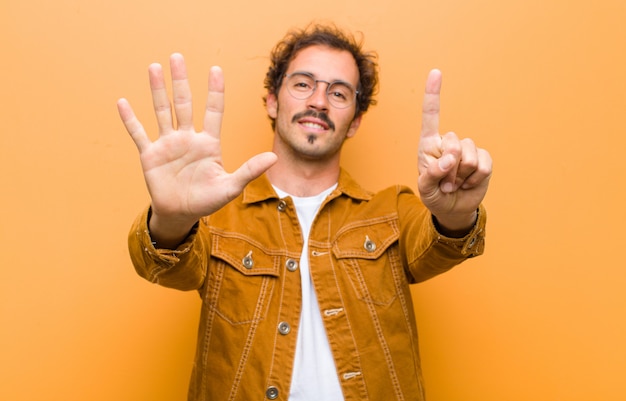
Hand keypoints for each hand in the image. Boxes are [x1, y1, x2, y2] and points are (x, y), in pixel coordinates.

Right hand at [117, 53, 276, 244]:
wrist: (181, 214)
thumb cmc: (207, 200)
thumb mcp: (230, 186)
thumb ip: (249, 170)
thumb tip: (273, 158)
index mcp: (208, 143)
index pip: (213, 111)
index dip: (214, 91)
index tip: (215, 70)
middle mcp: (188, 138)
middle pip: (184, 103)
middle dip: (180, 81)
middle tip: (177, 56)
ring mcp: (168, 144)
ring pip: (162, 111)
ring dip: (157, 90)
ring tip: (154, 67)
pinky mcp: (150, 155)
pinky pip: (139, 134)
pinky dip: (130, 120)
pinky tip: (123, 102)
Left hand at [417, 69, 491, 233]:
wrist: (452, 208)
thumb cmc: (434, 195)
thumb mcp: (425, 188)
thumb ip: (431, 174)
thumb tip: (449, 160)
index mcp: (429, 144)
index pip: (431, 115)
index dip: (433, 94)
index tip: (435, 72)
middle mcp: (448, 143)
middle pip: (454, 143)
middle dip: (449, 169)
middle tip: (444, 183)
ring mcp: (467, 150)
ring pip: (469, 156)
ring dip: (461, 176)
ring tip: (454, 184)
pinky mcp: (483, 160)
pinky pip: (483, 165)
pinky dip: (475, 179)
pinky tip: (468, 184)